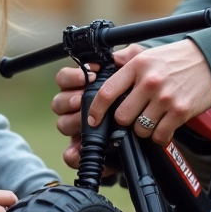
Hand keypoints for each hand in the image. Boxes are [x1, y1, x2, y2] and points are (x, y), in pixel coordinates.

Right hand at [53, 45, 142, 169]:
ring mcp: (78, 127)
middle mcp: (76, 107)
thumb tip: (116, 57)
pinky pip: (71, 154)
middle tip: (82, 98)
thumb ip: (127, 58)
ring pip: (62, 124)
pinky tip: (79, 150)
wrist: (152, 122)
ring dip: (72, 121)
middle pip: (58, 102)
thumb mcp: (136, 72)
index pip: (64, 78)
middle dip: (69, 99)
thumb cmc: (139, 93)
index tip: (88, 76)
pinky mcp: (85, 149)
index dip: (72, 77)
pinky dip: (73, 153)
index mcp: (82, 87)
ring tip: (86, 119)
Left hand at [86, 39, 210, 144]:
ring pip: (140, 129)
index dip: (96, 110)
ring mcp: (166, 98)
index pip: (107, 91)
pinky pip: (160, 135)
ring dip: (143, 130)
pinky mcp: (180, 111)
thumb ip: (124, 61)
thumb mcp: (148, 54)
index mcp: (138, 66)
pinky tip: (163, 127)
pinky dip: (159, 136)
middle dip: (124, 121)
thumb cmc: (177, 60)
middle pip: (122, 116)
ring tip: (151, 119)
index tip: (94, 119)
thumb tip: (97, 69)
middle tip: (132, 117)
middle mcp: (150, 81)